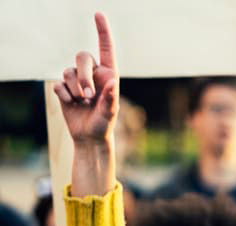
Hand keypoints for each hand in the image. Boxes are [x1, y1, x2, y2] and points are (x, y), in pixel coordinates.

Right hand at [53, 13, 118, 144]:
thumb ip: (111, 98)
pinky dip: (64, 94)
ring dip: (74, 87)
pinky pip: (58, 83)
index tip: (98, 14)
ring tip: (82, 102)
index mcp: (108, 74)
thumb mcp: (110, 113)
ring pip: (68, 70)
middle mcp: (93, 74)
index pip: (105, 48)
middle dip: (83, 76)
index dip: (102, 31)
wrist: (89, 136)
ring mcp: (77, 80)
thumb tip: (113, 83)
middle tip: (89, 96)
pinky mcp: (64, 88)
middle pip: (81, 57)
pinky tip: (72, 104)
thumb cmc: (104, 124)